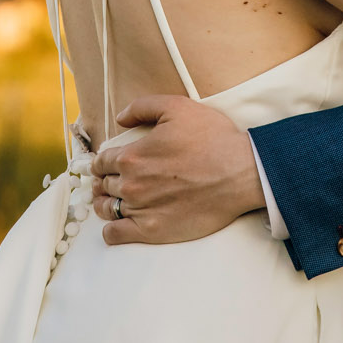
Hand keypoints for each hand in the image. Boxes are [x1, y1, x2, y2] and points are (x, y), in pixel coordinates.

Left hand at [87, 95, 265, 244]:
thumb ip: (142, 107)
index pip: (102, 161)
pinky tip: (119, 223)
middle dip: (104, 181)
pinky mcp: (153, 231)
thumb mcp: (177, 107)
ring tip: (112, 201)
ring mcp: (141, 209)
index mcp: (132, 156)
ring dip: (105, 203)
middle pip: (103, 185)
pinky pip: (116, 235)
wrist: (241, 173)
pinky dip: (111, 229)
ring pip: (107, 209)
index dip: (102, 161)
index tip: (107, 164)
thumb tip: (120, 119)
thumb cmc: (213, 138)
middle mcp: (131, 184)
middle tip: (110, 181)